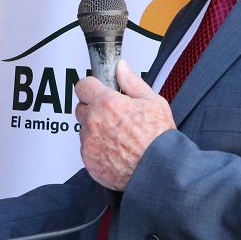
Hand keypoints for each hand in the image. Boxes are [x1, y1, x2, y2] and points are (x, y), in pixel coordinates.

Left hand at [74, 58, 175, 190]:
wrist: (159, 172)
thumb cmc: (159, 140)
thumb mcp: (153, 102)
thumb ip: (132, 82)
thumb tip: (121, 67)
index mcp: (107, 104)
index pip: (83, 85)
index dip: (92, 87)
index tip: (99, 91)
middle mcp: (94, 123)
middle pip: (81, 107)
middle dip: (94, 108)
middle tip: (114, 116)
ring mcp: (89, 143)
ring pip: (84, 130)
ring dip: (95, 130)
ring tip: (119, 137)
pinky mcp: (88, 161)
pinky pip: (87, 150)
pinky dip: (97, 149)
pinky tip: (116, 151)